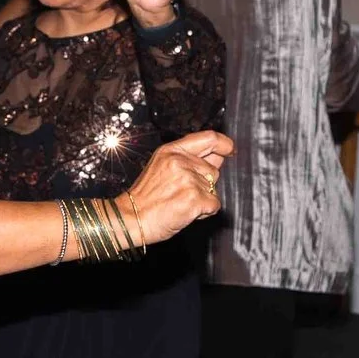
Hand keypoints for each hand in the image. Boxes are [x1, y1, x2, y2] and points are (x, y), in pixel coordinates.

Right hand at [119, 131, 234, 244]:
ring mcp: (188, 179)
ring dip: (202, 199)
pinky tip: (185, 212)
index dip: (225, 144)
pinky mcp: (195, 198)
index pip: (209, 138)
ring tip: (179, 203)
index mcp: (171, 151)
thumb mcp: (160, 167)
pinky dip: (204, 212)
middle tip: (181, 192)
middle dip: (205, 184)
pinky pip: (214, 205)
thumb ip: (187, 159)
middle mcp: (180, 161)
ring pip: (213, 189)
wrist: (129, 219)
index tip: (230, 150)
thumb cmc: (144, 198)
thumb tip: (218, 157)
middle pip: (213, 170)